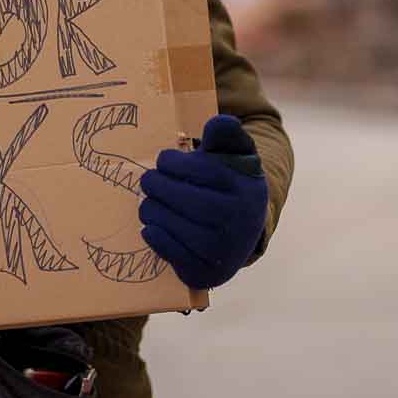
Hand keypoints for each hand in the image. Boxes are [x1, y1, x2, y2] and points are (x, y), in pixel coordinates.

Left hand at [138, 115, 267, 290]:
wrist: (243, 230)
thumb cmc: (231, 184)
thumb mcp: (235, 156)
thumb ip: (227, 135)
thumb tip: (219, 122)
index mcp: (249, 190)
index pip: (206, 172)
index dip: (176, 163)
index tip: (163, 160)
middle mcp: (242, 223)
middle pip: (188, 201)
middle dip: (159, 186)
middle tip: (148, 180)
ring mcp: (225, 252)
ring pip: (176, 227)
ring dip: (152, 210)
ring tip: (148, 203)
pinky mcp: (207, 274)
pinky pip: (174, 255)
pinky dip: (157, 238)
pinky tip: (152, 226)